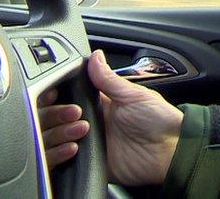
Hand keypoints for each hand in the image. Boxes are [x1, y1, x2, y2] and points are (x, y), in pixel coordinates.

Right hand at [38, 50, 184, 186]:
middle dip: (56, 114)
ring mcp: (85, 144)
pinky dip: (57, 155)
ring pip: (50, 139)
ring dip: (58, 134)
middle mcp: (88, 123)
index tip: (54, 93)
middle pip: (52, 118)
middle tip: (76, 113)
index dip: (55, 95)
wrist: (168, 153)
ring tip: (81, 131)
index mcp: (100, 103)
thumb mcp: (134, 95)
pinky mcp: (85, 164)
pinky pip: (58, 162)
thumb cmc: (158, 121)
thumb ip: (109, 79)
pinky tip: (73, 148)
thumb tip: (95, 55)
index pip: (66, 97)